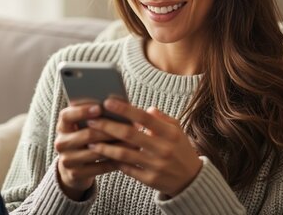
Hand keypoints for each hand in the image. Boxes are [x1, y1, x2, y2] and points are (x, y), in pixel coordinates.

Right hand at [54, 103, 119, 199]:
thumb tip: (119, 103)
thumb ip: (95, 115)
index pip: (66, 115)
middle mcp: (61, 143)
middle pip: (86, 134)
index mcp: (62, 126)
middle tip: (128, 127)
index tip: (99, 107)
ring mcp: (66, 160)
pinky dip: (114, 162)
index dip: (82, 111)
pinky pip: (99, 167)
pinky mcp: (75, 174)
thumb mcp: (83, 126)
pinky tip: (127, 157)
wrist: (74, 167)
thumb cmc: (85, 138)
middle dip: (109, 131)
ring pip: (95, 152)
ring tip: (133, 142)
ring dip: (116, 147)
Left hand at [86, 99, 202, 196]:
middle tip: (92, 120)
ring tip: (91, 140)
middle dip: (108, 126)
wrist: (191, 179)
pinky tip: (103, 155)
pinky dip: (113, 161)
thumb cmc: (180, 149)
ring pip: (124, 154)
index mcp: (170, 133)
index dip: (125, 109)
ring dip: (105, 147)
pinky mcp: (149, 180)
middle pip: (130, 135)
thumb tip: (146, 109)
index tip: (108, 102)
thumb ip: (161, 118)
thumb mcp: (177, 130)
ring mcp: (156, 166)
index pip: (144, 117)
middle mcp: (163, 149)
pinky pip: (126, 169)